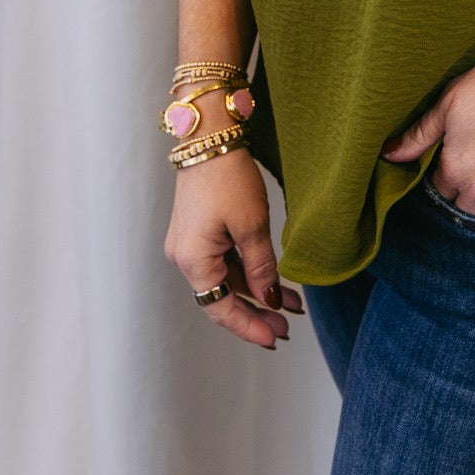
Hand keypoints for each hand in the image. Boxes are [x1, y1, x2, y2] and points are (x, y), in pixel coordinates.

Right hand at [164, 143, 304, 349]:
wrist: (209, 136)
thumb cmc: (227, 177)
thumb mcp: (252, 226)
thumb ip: (261, 267)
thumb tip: (269, 299)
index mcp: (193, 261)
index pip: (221, 309)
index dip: (249, 326)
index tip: (275, 339)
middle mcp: (184, 257)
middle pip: (222, 297)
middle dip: (256, 311)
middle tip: (287, 324)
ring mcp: (189, 244)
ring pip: (225, 279)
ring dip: (255, 290)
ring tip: (290, 302)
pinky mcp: (197, 231)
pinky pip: (222, 261)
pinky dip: (247, 270)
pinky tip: (271, 278)